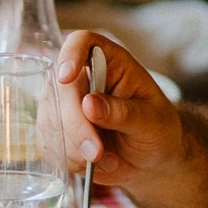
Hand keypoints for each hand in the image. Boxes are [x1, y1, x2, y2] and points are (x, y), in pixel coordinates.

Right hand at [55, 29, 183, 189]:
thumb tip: (89, 104)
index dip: (71, 55)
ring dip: (74, 148)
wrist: (152, 158)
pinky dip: (69, 159)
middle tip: (96, 152)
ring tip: (106, 160)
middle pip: (60, 88)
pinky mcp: (56, 131)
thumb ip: (124, 112)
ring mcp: (64, 105)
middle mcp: (82, 78)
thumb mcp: (153, 121)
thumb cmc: (158, 130)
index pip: (83, 43)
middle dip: (75, 124)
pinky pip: (49, 143)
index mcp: (110, 63)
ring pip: (51, 119)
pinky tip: (92, 165)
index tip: (67, 77)